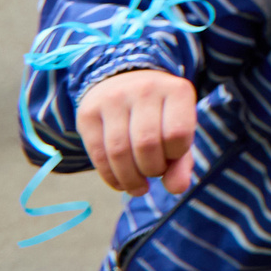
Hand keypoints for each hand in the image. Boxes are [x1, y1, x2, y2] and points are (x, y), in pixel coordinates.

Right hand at [75, 68, 196, 195]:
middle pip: (146, 144)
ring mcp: (113, 98)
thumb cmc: (160, 115)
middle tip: (154, 173)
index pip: (178, 133)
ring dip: (130, 179)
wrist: (124, 82)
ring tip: (139, 187)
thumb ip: (183, 161)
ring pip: (119, 151)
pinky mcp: (87, 113)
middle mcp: (144, 89)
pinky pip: (98, 154)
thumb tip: (177, 189)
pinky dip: (111, 177)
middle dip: (152, 169)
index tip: (173, 156)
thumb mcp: (179, 130)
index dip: (176, 154)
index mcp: (177, 90)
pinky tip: (121, 184)